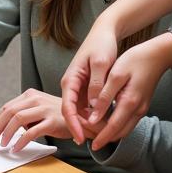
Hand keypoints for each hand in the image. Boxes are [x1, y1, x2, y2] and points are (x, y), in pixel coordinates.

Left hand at [0, 88, 70, 153]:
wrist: (82, 118)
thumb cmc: (57, 116)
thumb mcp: (38, 110)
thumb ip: (23, 114)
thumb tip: (3, 128)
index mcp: (30, 95)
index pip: (7, 107)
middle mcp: (36, 99)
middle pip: (9, 112)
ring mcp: (44, 108)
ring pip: (17, 119)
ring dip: (6, 133)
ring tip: (2, 144)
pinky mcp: (52, 121)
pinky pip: (32, 132)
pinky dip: (21, 141)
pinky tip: (16, 148)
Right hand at [60, 13, 120, 143]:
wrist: (104, 33)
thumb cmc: (101, 45)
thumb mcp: (101, 64)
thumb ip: (97, 85)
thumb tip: (93, 107)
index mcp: (70, 80)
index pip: (66, 108)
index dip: (72, 125)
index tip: (80, 139)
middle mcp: (71, 86)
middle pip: (72, 113)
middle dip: (82, 128)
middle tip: (97, 139)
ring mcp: (78, 88)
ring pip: (80, 112)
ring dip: (89, 124)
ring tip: (103, 134)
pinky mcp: (85, 88)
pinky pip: (87, 107)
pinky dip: (94, 116)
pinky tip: (105, 123)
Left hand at [85, 33, 171, 148]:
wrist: (157, 55)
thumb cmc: (135, 60)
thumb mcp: (115, 75)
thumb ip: (104, 97)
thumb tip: (93, 117)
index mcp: (130, 103)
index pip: (113, 128)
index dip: (100, 138)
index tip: (89, 145)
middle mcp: (138, 111)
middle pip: (119, 133)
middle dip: (103, 137)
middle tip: (86, 133)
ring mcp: (141, 109)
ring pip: (124, 129)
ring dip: (109, 132)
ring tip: (92, 127)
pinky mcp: (141, 106)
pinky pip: (127, 122)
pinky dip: (116, 125)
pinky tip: (104, 118)